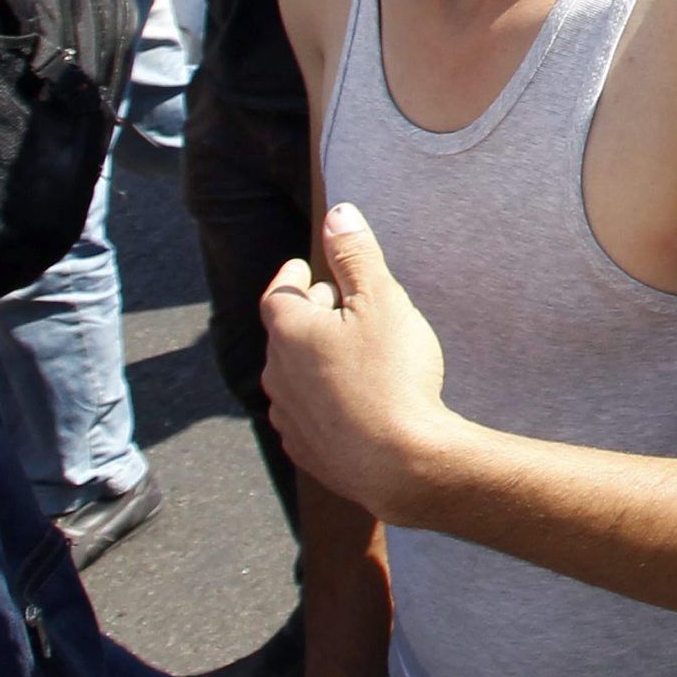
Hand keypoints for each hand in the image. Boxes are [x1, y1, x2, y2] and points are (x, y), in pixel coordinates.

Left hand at [260, 205, 457, 522]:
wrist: (399, 463)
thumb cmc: (392, 375)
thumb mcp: (382, 301)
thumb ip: (357, 255)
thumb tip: (338, 213)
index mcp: (289, 332)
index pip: (281, 290)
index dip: (295, 275)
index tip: (309, 266)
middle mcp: (277, 373)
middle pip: (287, 331)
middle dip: (312, 313)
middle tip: (344, 304)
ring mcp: (288, 415)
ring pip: (295, 373)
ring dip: (316, 358)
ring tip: (353, 354)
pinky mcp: (305, 449)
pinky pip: (307, 411)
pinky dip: (323, 397)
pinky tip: (354, 399)